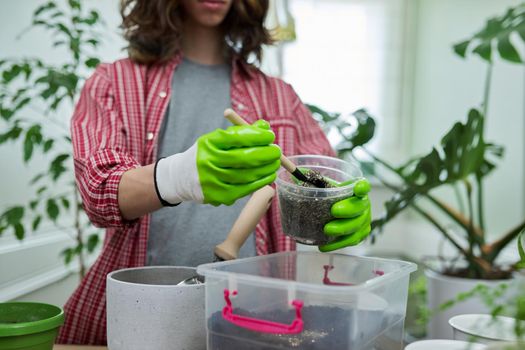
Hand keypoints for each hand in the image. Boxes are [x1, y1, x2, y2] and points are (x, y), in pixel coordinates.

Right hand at [154, 120, 280, 205]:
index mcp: (208, 143)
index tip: (270, 136)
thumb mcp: (218, 139)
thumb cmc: (207, 154)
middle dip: (265, 154)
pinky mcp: (218, 196)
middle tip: (277, 151)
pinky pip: (245, 189)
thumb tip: (265, 127)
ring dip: (266, 169)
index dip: (257, 136)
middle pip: (244, 158)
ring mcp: (212, 181)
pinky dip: (260, 182)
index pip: (236, 137)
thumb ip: (241, 132)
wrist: (181, 177)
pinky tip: (268, 176)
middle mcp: (208, 162)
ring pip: (247, 175)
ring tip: (275, 163)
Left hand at [319, 179, 371, 251]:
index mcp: (356, 190)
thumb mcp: (323, 187)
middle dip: (348, 209)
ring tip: (326, 230)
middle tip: (333, 211)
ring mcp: (364, 221)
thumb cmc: (330, 198)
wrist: (334, 212)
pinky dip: (336, 244)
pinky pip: (351, 241)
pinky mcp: (360, 235)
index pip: (363, 186)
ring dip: (343, 229)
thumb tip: (297, 176)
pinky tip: (323, 245)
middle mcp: (363, 205)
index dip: (362, 187)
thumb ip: (312, 182)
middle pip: (360, 207)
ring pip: (357, 227)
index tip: (357, 188)